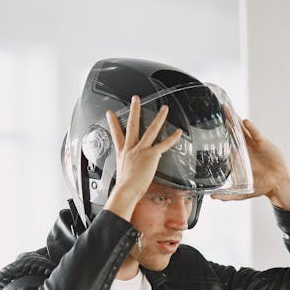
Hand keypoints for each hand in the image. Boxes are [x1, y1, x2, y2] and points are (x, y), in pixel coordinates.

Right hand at [103, 96, 181, 220]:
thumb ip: (127, 172)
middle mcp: (131, 149)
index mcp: (123, 153)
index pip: (116, 135)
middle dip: (134, 110)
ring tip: (164, 108)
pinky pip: (163, 144)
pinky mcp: (150, 155)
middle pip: (132, 125)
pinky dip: (172, 138)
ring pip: (151, 130)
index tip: (110, 113)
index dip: (113, 123)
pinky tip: (178, 132)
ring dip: (159, 118)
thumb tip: (128, 177)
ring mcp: (141, 150)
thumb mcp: (122, 176)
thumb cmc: (124, 188)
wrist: (126, 190)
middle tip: (135, 99)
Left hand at [213, 118, 289, 211]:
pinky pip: (256, 134)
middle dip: (225, 121)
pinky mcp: (263, 144)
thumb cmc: (261, 185)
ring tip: (227, 110)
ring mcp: (253, 145)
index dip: (218, 135)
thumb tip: (213, 197)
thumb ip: (228, 195)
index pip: (226, 144)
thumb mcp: (241, 192)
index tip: (208, 128)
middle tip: (215, 110)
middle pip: (233, 132)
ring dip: (235, 120)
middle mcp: (244, 148)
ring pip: (243, 130)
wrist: (277, 184)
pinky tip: (245, 122)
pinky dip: (251, 128)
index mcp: (238, 157)